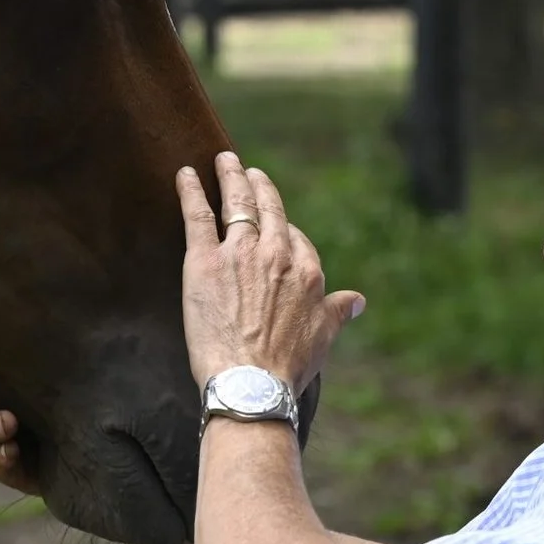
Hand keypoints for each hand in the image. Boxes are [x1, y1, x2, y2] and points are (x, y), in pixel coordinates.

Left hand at [177, 151, 365, 391]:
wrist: (251, 383)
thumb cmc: (288, 367)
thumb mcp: (324, 338)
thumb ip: (339, 312)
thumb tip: (358, 302)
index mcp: (307, 270)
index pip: (296, 238)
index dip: (285, 230)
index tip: (276, 227)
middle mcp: (276, 253)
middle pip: (267, 209)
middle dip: (259, 186)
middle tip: (249, 170)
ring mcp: (239, 253)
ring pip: (236, 203)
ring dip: (230, 177)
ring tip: (224, 160)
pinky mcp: (203, 260)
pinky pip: (197, 215)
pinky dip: (191, 191)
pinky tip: (185, 174)